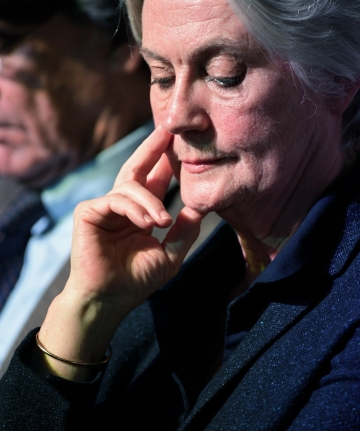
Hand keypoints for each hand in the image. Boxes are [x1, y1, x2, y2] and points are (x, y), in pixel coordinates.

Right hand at [36, 126, 202, 379]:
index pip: (154, 180)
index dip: (166, 162)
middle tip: (168, 129)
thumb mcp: (169, 255)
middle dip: (152, 148)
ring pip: (130, 187)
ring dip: (150, 202)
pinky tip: (147, 222)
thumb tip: (200, 207)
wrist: (109, 301)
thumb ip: (184, 231)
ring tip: (161, 222)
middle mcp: (121, 206)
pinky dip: (134, 209)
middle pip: (137, 168)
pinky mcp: (88, 213)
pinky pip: (115, 200)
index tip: (181, 142)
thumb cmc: (136, 281)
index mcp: (140, 213)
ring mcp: (104, 208)